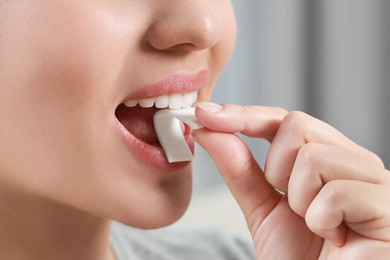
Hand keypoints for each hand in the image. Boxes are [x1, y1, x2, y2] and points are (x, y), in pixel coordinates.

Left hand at [193, 103, 389, 258]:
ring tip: (316, 225)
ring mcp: (374, 179)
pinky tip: (336, 238)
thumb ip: (239, 169)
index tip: (206, 114)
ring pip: (313, 157)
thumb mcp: (261, 208)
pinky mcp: (387, 205)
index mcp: (326, 156)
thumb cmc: (300, 258)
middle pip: (296, 125)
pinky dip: (321, 220)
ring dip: (299, 200)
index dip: (244, 115)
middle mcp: (352, 160)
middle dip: (277, 171)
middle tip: (292, 206)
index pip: (283, 119)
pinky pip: (334, 193)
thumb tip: (210, 129)